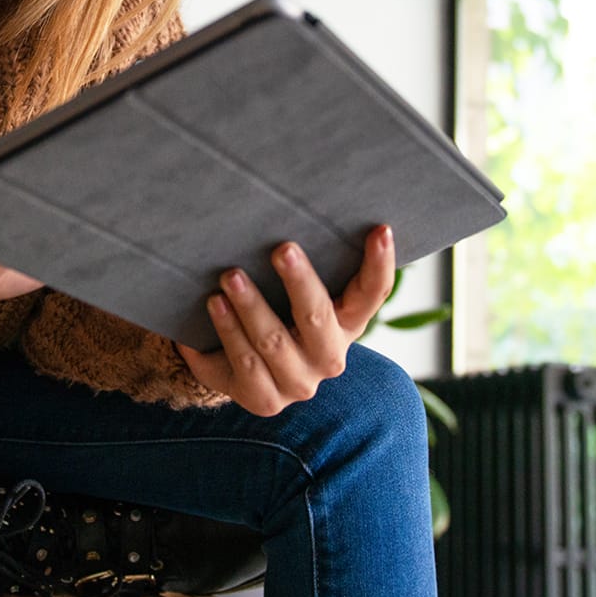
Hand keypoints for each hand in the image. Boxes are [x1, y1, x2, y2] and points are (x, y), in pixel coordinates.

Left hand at [176, 225, 394, 416]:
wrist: (245, 368)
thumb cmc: (277, 311)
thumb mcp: (296, 291)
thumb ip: (301, 263)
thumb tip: (291, 197)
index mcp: (348, 323)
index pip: (372, 294)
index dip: (379, 264)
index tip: (380, 230)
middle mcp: (328, 357)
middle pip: (317, 318)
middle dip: (300, 282)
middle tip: (282, 248)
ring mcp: (297, 383)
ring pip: (272, 342)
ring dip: (250, 306)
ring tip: (229, 276)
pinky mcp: (264, 400)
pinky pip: (244, 364)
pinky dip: (227, 331)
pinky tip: (214, 305)